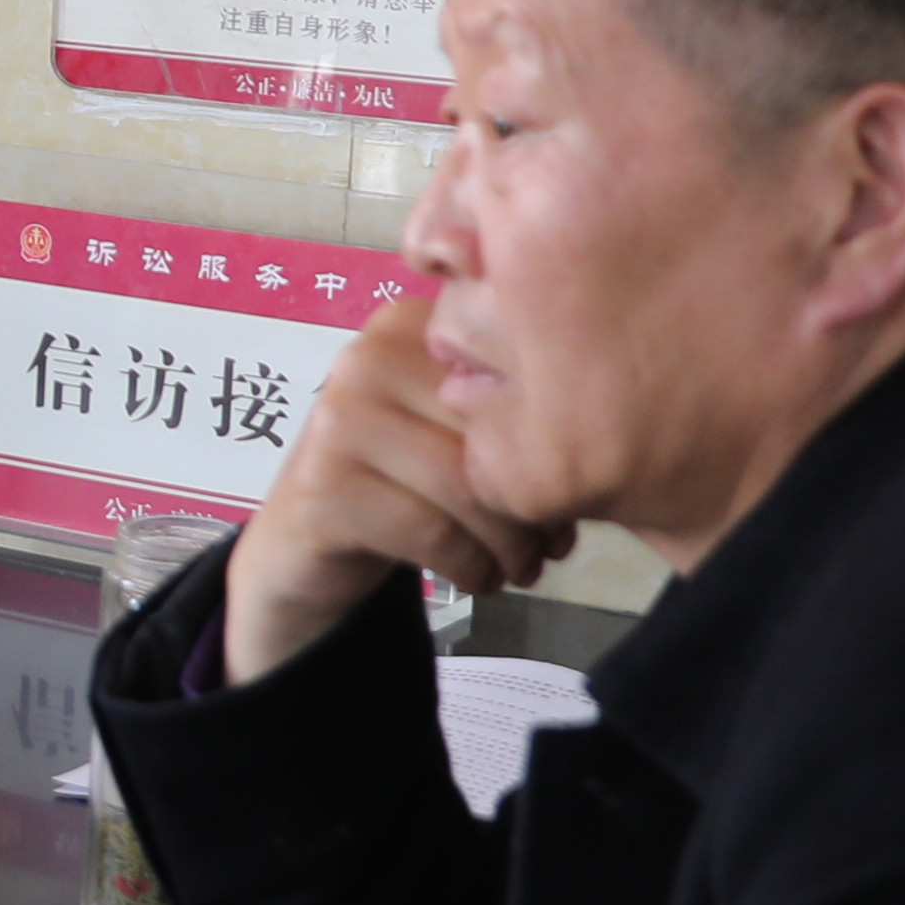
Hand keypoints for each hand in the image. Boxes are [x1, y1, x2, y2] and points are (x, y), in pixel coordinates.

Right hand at [224, 293, 572, 679]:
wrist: (304, 541)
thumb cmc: (401, 481)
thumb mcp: (457, 431)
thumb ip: (509, 414)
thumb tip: (600, 449)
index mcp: (408, 325)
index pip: (513, 378)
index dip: (555, 442)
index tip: (570, 493)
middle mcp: (365, 358)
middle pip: (492, 434)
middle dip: (537, 501)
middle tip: (553, 544)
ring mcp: (336, 420)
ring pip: (466, 487)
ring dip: (510, 545)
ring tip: (519, 568)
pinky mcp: (322, 488)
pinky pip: (431, 532)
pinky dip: (470, 567)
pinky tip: (477, 579)